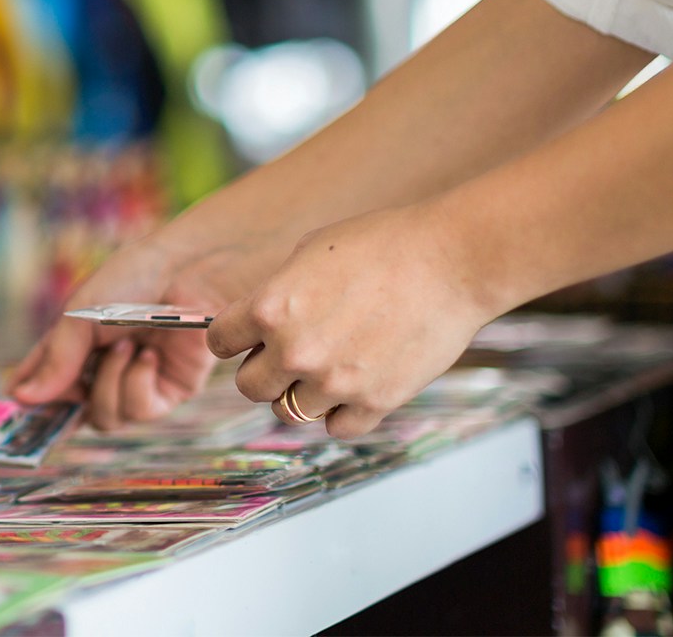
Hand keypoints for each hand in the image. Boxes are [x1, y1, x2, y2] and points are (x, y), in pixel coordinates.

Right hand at [8, 238, 285, 430]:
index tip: (16, 409)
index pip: (45, 381)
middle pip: (74, 413)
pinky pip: (140, 410)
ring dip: (109, 384)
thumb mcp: (82, 314)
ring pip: (105, 418)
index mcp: (77, 345)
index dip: (31, 398)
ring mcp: (135, 381)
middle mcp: (104, 368)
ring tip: (124, 347)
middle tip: (71, 386)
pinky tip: (148, 357)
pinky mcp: (168, 390)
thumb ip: (56, 359)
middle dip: (71, 402)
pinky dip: (137, 385)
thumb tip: (22, 398)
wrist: (190, 269)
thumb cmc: (134, 278)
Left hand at [204, 204, 496, 438]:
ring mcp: (335, 383)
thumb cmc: (382, 243)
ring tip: (324, 367)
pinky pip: (337, 428)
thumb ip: (276, 293)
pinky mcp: (375, 403)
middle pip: (248, 386)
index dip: (233, 336)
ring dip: (300, 393)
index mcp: (269, 309)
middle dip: (263, 368)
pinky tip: (353, 385)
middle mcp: (294, 352)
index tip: (247, 334)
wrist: (452, 260)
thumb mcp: (310, 252)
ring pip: (289, 412)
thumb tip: (257, 320)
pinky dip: (341, 412)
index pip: (220, 341)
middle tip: (288, 352)